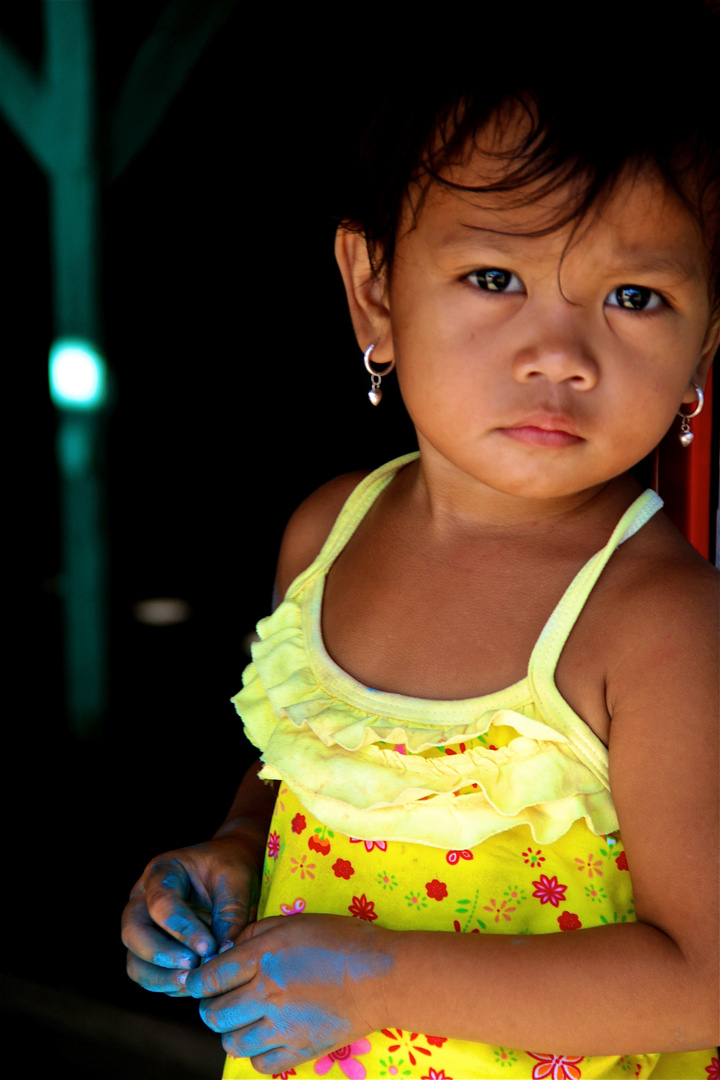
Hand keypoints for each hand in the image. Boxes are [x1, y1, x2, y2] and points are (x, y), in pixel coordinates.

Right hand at [121, 836, 260, 995]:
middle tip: (194, 966)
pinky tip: (195, 986)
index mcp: (162, 871)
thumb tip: (221, 953)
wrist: (231, 875)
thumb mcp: (238, 880)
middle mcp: (143, 899)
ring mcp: (143, 927)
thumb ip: (230, 913)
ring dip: (160, 977)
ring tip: (194, 983)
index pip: (161, 903)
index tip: (209, 946)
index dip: (182, 929)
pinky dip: (168, 985)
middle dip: (161, 955)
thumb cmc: (232, 869)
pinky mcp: (151, 950)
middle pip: (133, 932)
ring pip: (135, 961)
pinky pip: (148, 975)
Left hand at [185, 913, 391, 1073]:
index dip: (195, 982)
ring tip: (242, 1020)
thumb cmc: (341, 939)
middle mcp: (267, 994)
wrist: (383, 975)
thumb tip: (227, 950)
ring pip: (232, 1043)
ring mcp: (283, 1026)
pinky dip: (256, 1054)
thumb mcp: (295, 921)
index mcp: (263, 957)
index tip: (196, 982)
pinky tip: (265, 1037)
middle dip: (210, 1007)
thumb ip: (255, 932)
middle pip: (214, 1014)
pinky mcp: (300, 1050)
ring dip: (231, 1032)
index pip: (209, 978)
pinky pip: (260, 1064)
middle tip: (220, 1000)